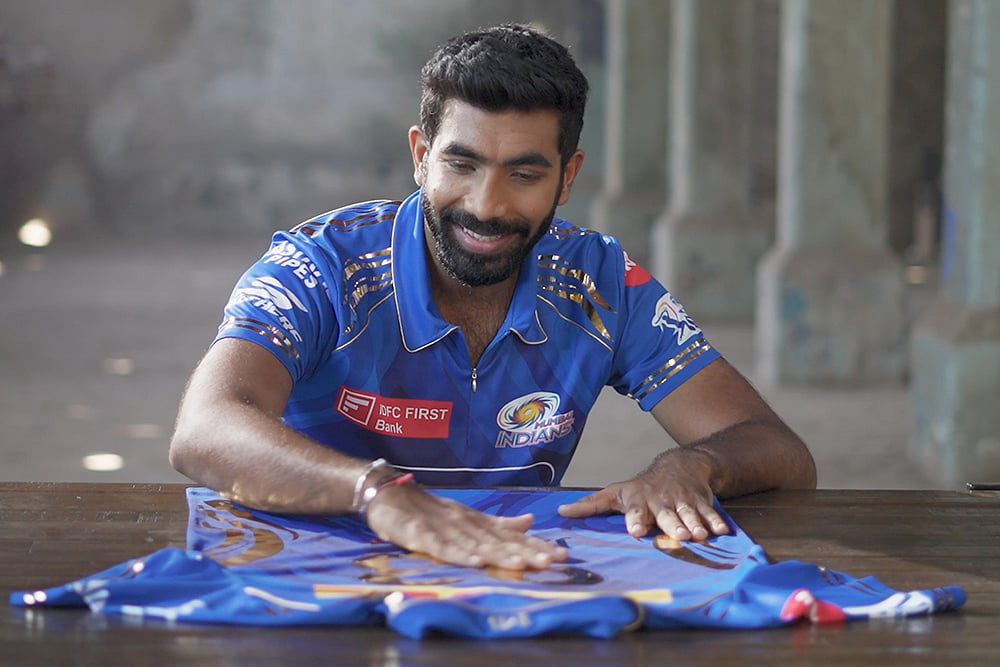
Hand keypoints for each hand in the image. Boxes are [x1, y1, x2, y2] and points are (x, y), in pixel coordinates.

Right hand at [364, 483, 567, 569]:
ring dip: (498, 554)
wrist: (391, 495)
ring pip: (474, 544)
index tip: (561, 555)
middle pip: (499, 542)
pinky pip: (440, 547)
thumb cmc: (431, 512)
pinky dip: (458, 555)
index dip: (536, 546)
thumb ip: (499, 524)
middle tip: (549, 562)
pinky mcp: (420, 535)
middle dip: (525, 552)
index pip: (511, 537)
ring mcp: (444, 530)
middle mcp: (467, 525)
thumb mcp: (469, 518)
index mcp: (479, 524)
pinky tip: (474, 562)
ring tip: (520, 564)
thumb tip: (531, 522)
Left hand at [557, 448, 729, 541]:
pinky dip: (716, 522)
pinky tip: (722, 532)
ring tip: (699, 536)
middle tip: (678, 535)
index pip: (635, 511)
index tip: (635, 531)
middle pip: (666, 515)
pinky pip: (710, 513)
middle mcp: (661, 502)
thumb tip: (561, 511)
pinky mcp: (701, 503)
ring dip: (695, 525)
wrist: (679, 466)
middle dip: (672, 524)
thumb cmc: (642, 488)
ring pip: (689, 515)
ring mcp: (683, 502)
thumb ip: (591, 505)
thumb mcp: (616, 494)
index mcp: (639, 501)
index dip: (635, 520)